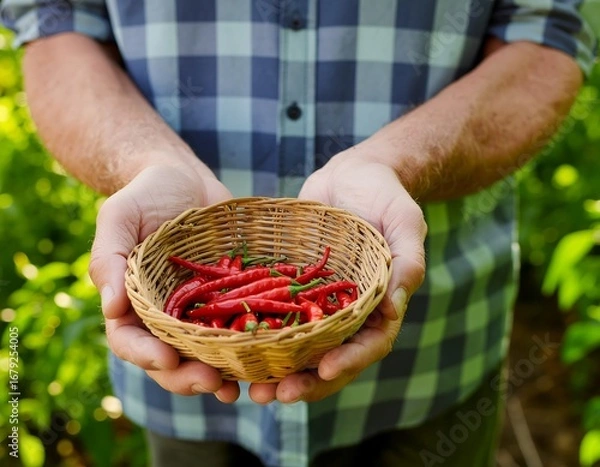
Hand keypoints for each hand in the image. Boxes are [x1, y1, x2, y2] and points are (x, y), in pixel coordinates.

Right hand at [88, 165, 239, 400]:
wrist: (186, 180)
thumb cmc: (146, 194)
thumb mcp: (119, 216)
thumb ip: (109, 258)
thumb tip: (111, 309)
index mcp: (132, 302)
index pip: (130, 340)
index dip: (145, 356)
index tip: (166, 359)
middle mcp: (164, 315)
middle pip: (169, 359)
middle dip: (187, 376)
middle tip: (211, 382)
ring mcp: (198, 311)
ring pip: (204, 354)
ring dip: (219, 374)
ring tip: (237, 386)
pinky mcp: (228, 300)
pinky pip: (236, 330)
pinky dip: (247, 349)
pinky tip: (265, 359)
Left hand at [248, 149, 426, 403]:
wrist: (354, 175)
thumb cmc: (386, 196)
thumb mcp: (404, 223)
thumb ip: (406, 262)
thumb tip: (393, 308)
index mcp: (378, 305)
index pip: (368, 345)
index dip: (347, 362)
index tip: (323, 370)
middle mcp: (346, 312)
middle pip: (328, 357)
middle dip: (304, 381)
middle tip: (273, 395)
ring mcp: (318, 301)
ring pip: (298, 345)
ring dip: (276, 369)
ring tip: (250, 387)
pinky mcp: (292, 286)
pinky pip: (275, 313)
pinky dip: (259, 334)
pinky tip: (232, 345)